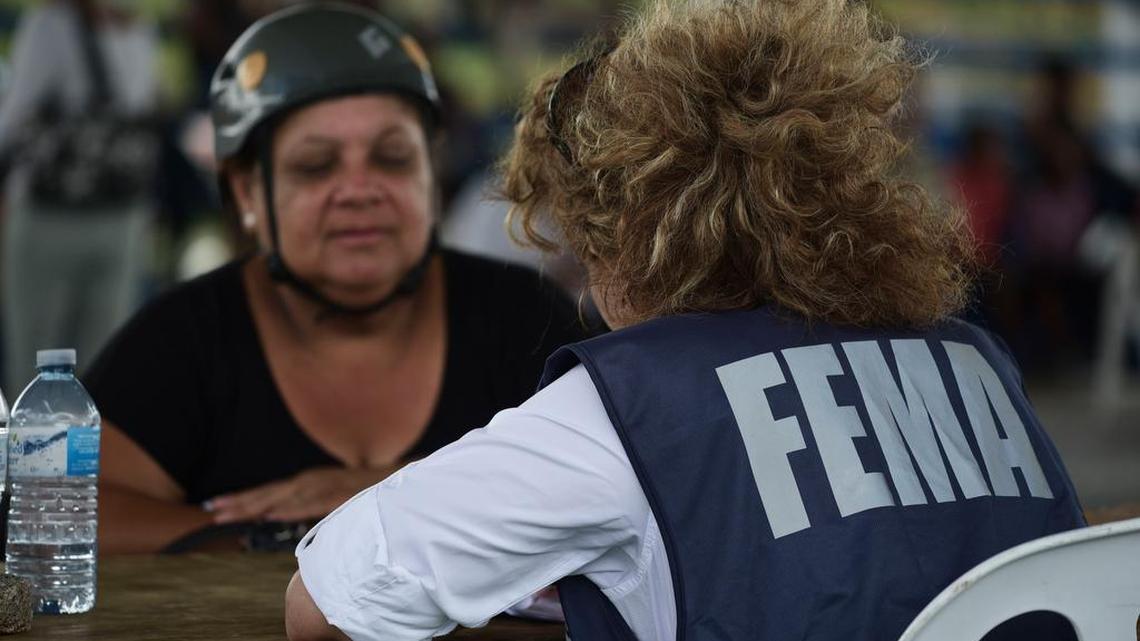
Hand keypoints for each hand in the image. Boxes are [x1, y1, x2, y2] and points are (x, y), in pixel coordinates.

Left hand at [205, 465, 397, 523]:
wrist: (398, 478)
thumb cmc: (364, 490)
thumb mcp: (331, 497)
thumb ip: (310, 505)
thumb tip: (285, 517)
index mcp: (307, 482)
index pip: (268, 492)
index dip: (242, 498)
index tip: (216, 505)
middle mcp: (311, 480)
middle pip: (268, 493)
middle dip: (239, 502)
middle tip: (211, 510)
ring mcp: (323, 485)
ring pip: (282, 497)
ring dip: (254, 505)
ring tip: (229, 515)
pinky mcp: (337, 493)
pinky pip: (310, 503)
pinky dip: (290, 508)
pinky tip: (271, 514)